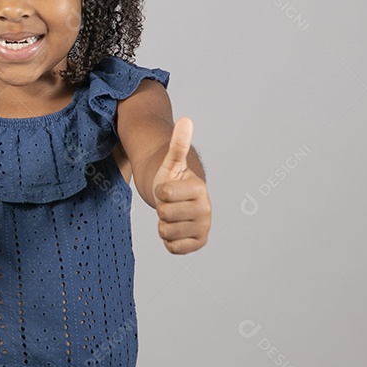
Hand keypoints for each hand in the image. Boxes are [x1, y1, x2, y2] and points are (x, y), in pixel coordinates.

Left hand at [151, 117, 210, 254]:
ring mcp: (203, 228)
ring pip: (166, 231)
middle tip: (170, 203)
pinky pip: (172, 247)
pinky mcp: (198, 243)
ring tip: (172, 214)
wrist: (176, 201)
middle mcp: (206, 210)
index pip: (164, 194)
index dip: (159, 191)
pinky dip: (168, 240)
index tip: (168, 188)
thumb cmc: (172, 179)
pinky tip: (175, 228)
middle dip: (161, 208)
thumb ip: (178, 143)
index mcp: (199, 189)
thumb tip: (186, 119)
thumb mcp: (171, 161)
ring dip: (164, 224)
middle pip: (164, 213)